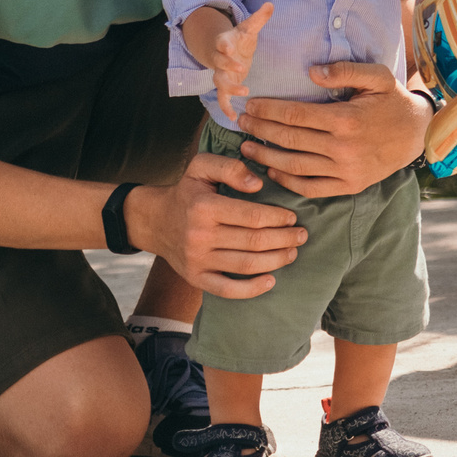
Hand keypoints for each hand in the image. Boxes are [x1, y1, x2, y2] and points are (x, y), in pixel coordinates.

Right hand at [129, 154, 305, 298]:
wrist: (156, 221)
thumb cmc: (188, 192)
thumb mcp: (202, 166)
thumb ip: (230, 167)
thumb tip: (257, 184)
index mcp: (204, 207)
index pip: (252, 216)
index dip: (279, 218)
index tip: (292, 217)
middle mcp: (199, 236)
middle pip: (254, 241)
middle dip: (285, 239)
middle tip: (301, 235)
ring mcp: (197, 260)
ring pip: (246, 264)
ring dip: (276, 260)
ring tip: (292, 252)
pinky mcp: (196, 278)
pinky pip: (227, 290)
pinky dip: (252, 289)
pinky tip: (271, 281)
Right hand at [211, 3, 272, 123]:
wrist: (224, 50)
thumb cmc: (238, 38)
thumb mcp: (248, 28)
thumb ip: (259, 18)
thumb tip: (270, 4)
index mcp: (224, 42)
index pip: (221, 42)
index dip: (223, 44)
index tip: (227, 45)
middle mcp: (219, 59)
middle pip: (219, 63)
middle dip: (228, 65)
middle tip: (240, 68)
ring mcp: (220, 73)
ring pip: (220, 82)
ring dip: (230, 88)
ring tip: (245, 91)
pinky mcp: (224, 86)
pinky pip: (222, 98)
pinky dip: (225, 107)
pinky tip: (233, 118)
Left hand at [236, 60, 428, 198]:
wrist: (418, 135)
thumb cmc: (392, 101)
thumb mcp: (377, 76)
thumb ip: (345, 70)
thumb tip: (312, 72)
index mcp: (346, 119)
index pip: (295, 115)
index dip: (268, 110)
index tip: (250, 105)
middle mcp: (343, 148)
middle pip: (289, 140)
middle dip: (260, 130)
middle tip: (241, 123)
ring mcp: (345, 171)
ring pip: (294, 166)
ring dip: (265, 157)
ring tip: (247, 149)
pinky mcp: (348, 186)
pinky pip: (310, 187)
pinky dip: (287, 181)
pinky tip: (273, 170)